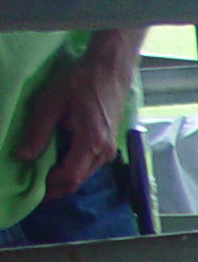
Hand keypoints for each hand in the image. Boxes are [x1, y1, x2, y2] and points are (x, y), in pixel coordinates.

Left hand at [18, 32, 141, 198]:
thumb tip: (23, 157)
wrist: (110, 70)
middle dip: (56, 186)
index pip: (70, 177)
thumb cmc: (80, 81)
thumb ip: (38, 132)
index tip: (32, 191)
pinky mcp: (109, 146)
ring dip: (64, 177)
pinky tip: (58, 160)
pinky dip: (72, 168)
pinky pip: (88, 165)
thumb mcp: (51, 102)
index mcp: (91, 143)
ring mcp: (109, 150)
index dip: (51, 188)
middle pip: (78, 181)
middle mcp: (104, 153)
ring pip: (84, 174)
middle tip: (33, 185)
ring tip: (42, 173)